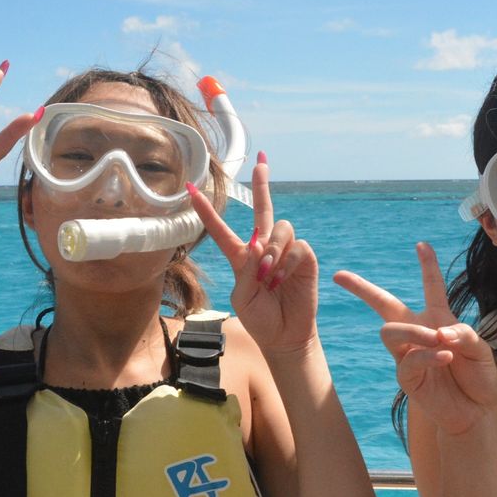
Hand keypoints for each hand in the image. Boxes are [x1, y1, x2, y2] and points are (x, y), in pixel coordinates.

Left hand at [187, 153, 318, 354]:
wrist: (285, 335)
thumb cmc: (260, 319)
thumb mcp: (242, 297)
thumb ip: (246, 270)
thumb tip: (258, 244)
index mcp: (242, 257)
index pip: (221, 230)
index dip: (206, 211)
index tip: (191, 189)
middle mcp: (264, 248)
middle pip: (263, 209)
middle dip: (263, 184)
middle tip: (262, 160)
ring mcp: (286, 251)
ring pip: (279, 229)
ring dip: (272, 251)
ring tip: (269, 276)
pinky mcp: (305, 258)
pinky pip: (296, 246)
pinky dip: (287, 263)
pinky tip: (283, 280)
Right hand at [334, 243, 496, 436]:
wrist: (475, 412)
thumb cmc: (478, 378)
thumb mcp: (479, 349)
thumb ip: (463, 333)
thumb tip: (439, 332)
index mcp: (438, 319)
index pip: (430, 287)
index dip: (427, 265)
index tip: (422, 244)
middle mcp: (418, 333)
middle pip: (383, 304)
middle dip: (361, 288)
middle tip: (340, 276)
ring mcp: (408, 354)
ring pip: (390, 330)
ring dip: (414, 331)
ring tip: (437, 340)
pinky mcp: (407, 377)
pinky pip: (409, 359)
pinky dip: (427, 355)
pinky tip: (444, 357)